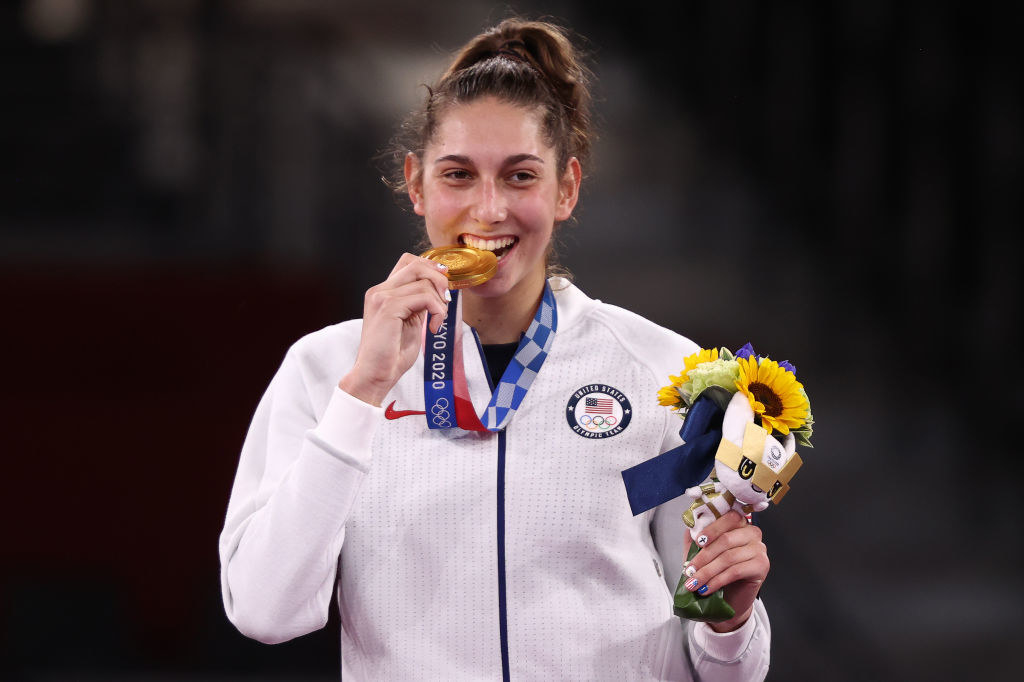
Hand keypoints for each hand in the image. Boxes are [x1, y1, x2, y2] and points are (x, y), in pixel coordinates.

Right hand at [339, 253, 449, 405]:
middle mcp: (379, 290)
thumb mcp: (410, 322)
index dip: (430, 267)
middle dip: (439, 279)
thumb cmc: (391, 355)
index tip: (443, 286)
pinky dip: (436, 311)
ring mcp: (382, 297)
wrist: (374, 375)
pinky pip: (424, 297)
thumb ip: (418, 304)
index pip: (407, 262)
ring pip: (424, 281)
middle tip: (446, 301)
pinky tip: (432, 328)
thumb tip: (437, 291)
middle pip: (415, 264)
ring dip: (439, 302)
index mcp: (382, 293)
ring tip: (437, 321)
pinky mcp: (388, 307)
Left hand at [682, 510, 768, 632]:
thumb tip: (691, 526)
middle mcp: (752, 533)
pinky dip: (717, 581)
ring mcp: (759, 549)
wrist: (730, 598)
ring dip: (707, 572)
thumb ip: (696, 537)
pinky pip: (736, 571)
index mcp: (739, 524)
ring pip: (729, 557)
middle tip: (689, 570)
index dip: (712, 529)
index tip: (698, 541)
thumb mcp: (701, 552)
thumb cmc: (716, 571)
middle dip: (704, 556)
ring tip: (694, 582)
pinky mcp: (762, 566)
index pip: (728, 518)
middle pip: (726, 540)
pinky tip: (706, 588)